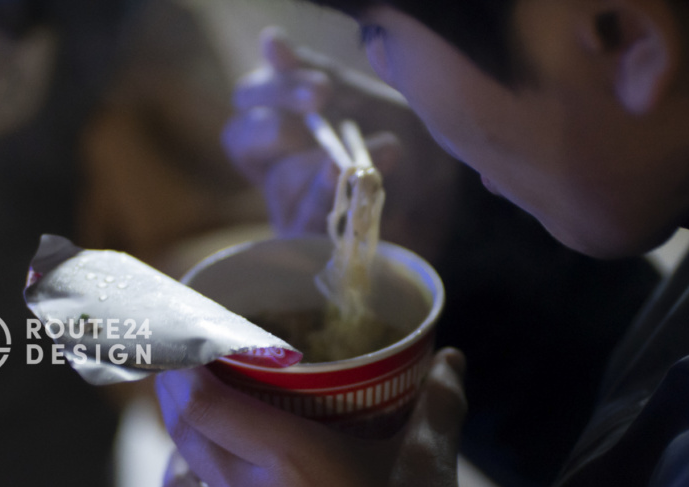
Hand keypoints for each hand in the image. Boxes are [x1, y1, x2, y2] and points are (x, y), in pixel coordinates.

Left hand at [156, 348, 467, 486]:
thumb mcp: (428, 462)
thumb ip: (436, 403)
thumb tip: (452, 359)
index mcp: (288, 459)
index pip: (204, 402)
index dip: (182, 367)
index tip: (184, 343)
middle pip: (184, 437)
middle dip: (176, 401)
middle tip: (186, 381)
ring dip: (180, 466)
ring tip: (199, 454)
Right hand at [222, 27, 458, 256]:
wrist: (447, 203)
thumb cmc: (403, 144)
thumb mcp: (364, 101)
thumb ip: (318, 74)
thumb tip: (269, 42)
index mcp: (280, 123)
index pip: (249, 100)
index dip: (274, 87)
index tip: (320, 86)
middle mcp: (275, 166)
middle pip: (241, 138)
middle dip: (281, 119)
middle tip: (323, 104)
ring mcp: (287, 207)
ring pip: (281, 180)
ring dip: (326, 159)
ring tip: (382, 146)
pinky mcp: (307, 244)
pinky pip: (307, 220)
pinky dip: (338, 194)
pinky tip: (366, 176)